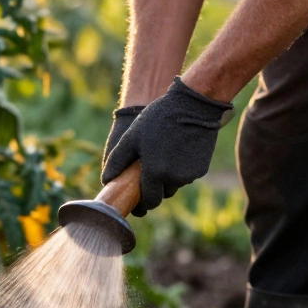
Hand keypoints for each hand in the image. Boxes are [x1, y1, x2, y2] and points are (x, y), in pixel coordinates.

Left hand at [102, 78, 231, 215]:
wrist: (193, 105)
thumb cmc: (158, 119)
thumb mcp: (132, 137)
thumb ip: (117, 161)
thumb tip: (106, 181)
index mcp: (155, 173)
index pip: (149, 202)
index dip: (143, 203)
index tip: (138, 198)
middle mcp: (174, 179)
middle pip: (162, 195)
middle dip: (155, 189)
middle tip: (148, 173)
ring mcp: (190, 175)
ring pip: (174, 185)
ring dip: (168, 179)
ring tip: (161, 158)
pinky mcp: (202, 169)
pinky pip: (187, 176)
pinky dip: (181, 170)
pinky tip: (176, 153)